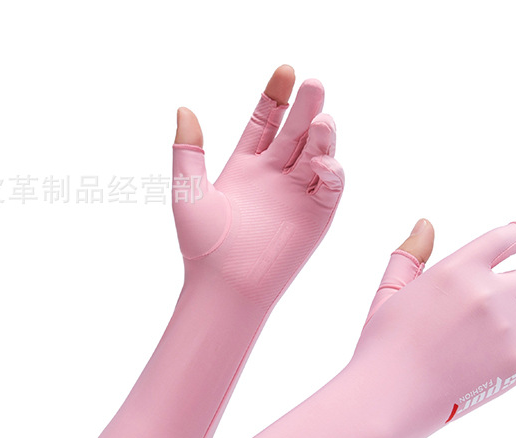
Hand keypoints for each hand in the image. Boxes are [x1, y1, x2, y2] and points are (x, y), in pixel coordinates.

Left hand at [171, 66, 343, 308]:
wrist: (223, 288)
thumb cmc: (202, 246)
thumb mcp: (188, 192)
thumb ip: (188, 151)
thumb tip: (183, 109)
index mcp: (246, 166)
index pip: (266, 121)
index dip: (276, 96)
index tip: (285, 70)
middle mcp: (274, 176)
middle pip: (296, 130)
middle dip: (305, 107)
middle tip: (312, 83)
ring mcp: (297, 195)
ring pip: (317, 154)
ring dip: (323, 135)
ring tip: (321, 119)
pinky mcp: (315, 217)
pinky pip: (330, 188)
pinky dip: (332, 173)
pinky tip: (324, 162)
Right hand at [354, 217, 515, 429]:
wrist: (387, 399)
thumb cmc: (383, 349)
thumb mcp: (389, 295)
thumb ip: (410, 257)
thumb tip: (425, 224)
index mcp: (456, 270)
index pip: (507, 237)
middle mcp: (488, 292)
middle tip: (489, 321)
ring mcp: (508, 327)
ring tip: (498, 341)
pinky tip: (503, 359)